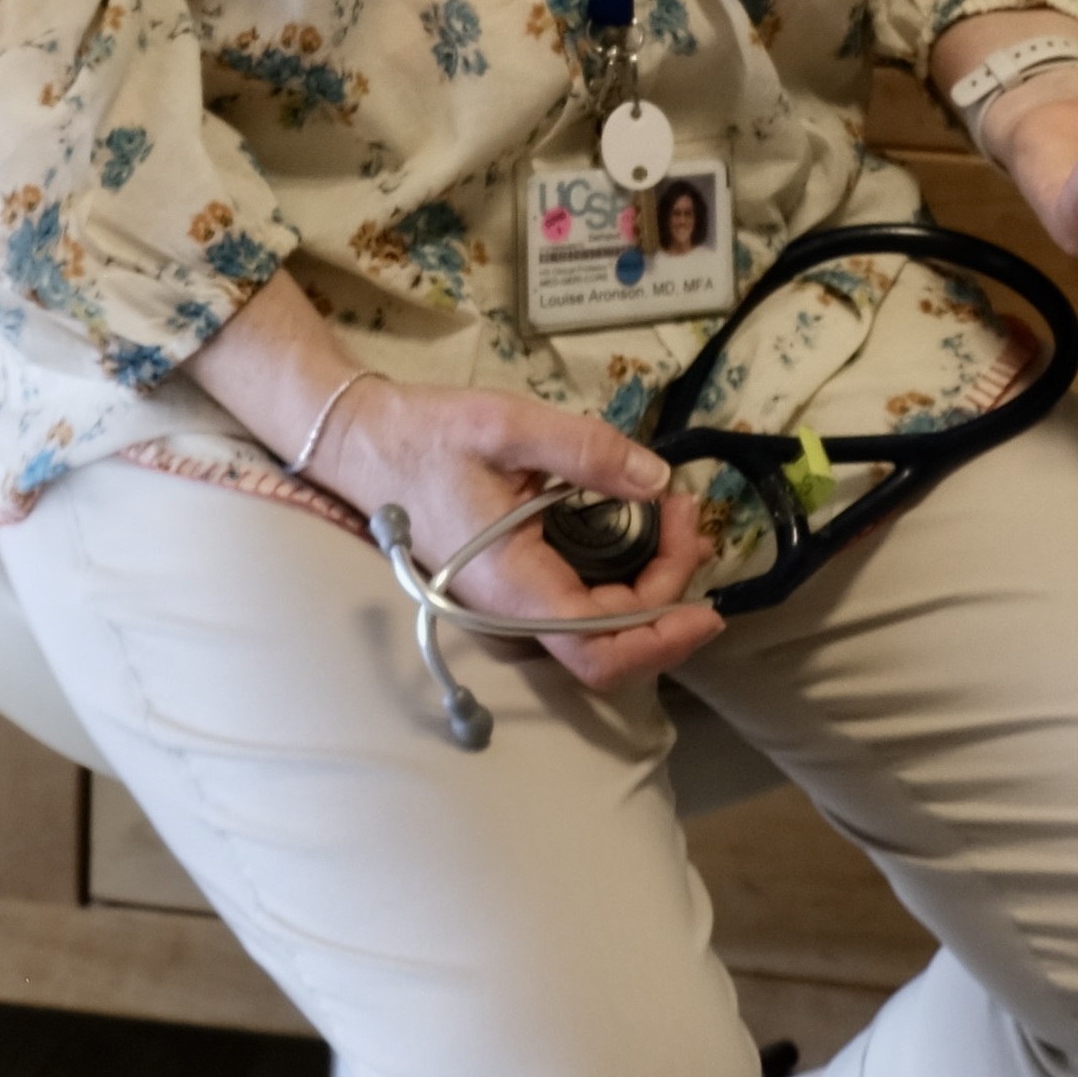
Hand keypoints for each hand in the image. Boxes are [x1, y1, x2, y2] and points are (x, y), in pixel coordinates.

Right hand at [318, 377, 722, 690]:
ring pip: (602, 622)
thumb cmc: (428, 436)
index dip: (661, 641)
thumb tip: (657, 481)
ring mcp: (517, 598)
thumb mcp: (508, 427)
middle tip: (689, 512)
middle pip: (612, 640)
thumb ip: (585, 451)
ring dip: (654, 580)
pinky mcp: (521, 578)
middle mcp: (516, 607)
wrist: (368, 442)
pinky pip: (585, 597)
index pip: (598, 649)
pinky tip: (644, 522)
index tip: (709, 602)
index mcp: (513, 585)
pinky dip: (628, 570)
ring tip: (677, 513)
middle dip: (670, 589)